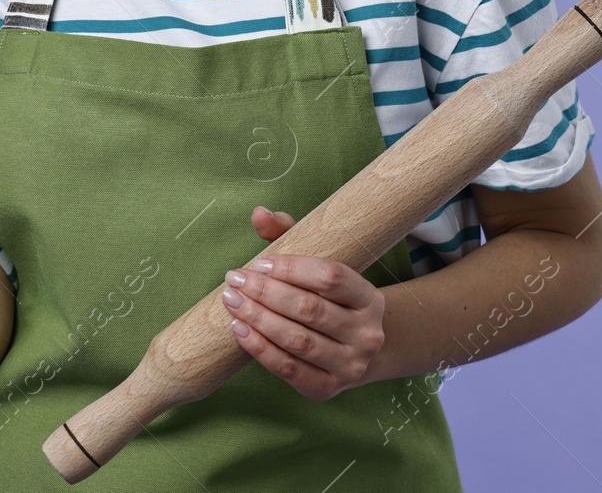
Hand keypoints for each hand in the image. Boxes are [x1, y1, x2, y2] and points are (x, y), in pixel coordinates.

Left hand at [218, 207, 385, 400]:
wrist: (354, 351)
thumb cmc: (329, 300)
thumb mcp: (318, 266)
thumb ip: (289, 234)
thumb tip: (258, 213)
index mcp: (368, 298)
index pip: (332, 277)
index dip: (292, 268)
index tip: (260, 263)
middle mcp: (366, 334)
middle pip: (310, 309)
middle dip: (266, 292)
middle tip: (235, 279)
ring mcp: (350, 365)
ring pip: (298, 340)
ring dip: (259, 319)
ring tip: (232, 301)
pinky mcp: (327, 388)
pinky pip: (289, 368)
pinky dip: (260, 349)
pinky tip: (239, 330)